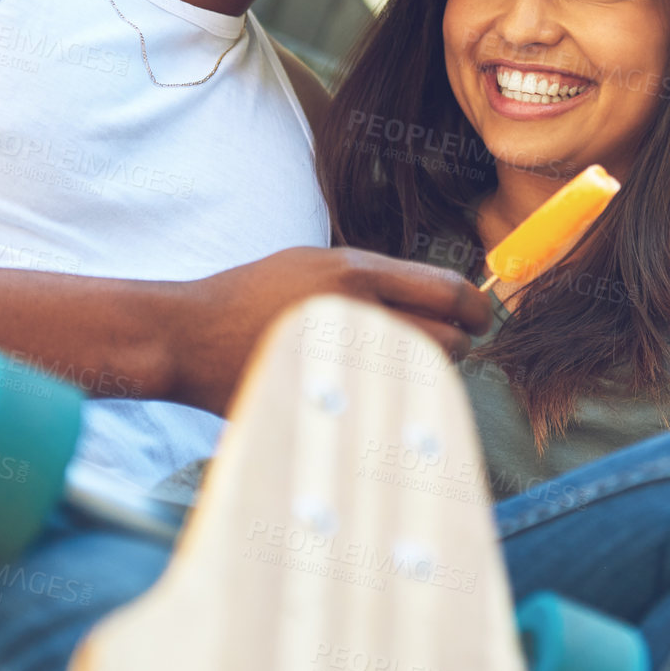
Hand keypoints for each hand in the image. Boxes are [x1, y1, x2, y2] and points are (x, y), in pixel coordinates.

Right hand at [166, 247, 493, 411]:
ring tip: (405, 370)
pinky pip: (385, 404)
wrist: (188, 333)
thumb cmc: (251, 298)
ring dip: (425, 376)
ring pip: (420, 375)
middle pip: (446, 338)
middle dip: (457, 347)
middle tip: (453, 349)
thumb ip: (372, 282)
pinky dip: (392, 403)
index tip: (480, 318)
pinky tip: (378, 397)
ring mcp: (339, 354)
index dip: (475, 309)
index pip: (445, 289)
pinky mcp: (325, 390)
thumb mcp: (314, 265)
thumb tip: (432, 303)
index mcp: (354, 270)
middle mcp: (353, 308)